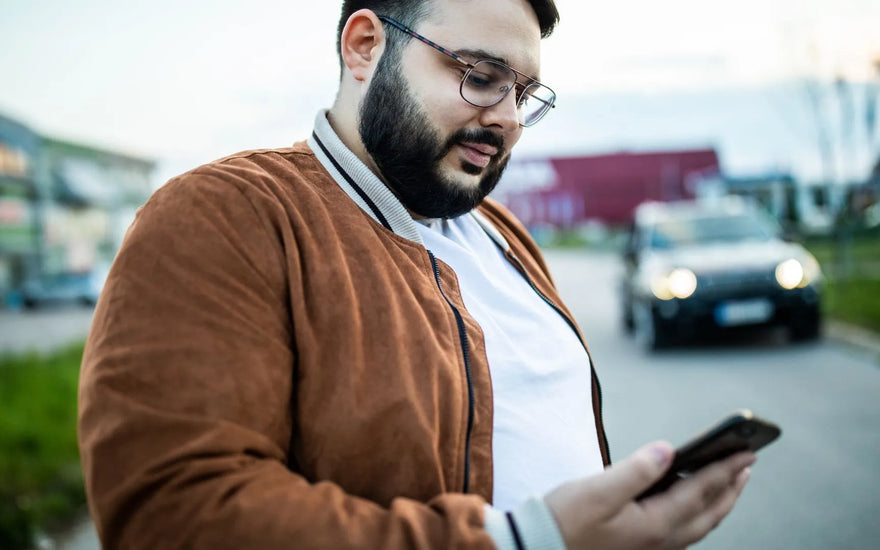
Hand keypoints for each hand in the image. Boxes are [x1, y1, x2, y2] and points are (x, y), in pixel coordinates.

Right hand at [544, 442, 754, 549]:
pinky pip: (684, 531)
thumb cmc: (564, 522)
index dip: (725, 469)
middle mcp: (660, 540)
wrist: (541, 549)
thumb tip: (667, 450)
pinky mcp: (640, 547)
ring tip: (730, 482)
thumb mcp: (597, 491)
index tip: (745, 452)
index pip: (701, 491)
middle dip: (732, 487)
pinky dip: (698, 514)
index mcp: (655, 524)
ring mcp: (652, 547)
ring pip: (699, 525)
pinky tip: (692, 504)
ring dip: (719, 502)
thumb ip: (636, 470)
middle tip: (747, 465)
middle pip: (710, 513)